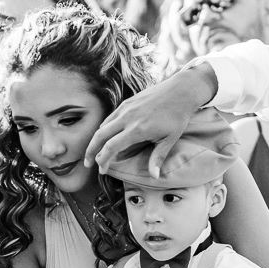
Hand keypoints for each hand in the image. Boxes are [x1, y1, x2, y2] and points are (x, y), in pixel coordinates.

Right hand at [84, 66, 217, 175]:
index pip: (112, 147)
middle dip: (91, 151)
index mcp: (137, 129)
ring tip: (93, 152)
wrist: (180, 91)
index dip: (103, 160)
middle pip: (100, 136)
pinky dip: (104, 129)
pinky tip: (104, 137)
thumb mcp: (170, 139)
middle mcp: (127, 118)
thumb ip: (158, 158)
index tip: (102, 170)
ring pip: (103, 126)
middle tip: (87, 163)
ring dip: (95, 140)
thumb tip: (154, 177)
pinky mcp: (127, 102)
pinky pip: (110, 117)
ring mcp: (126, 108)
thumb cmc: (177, 116)